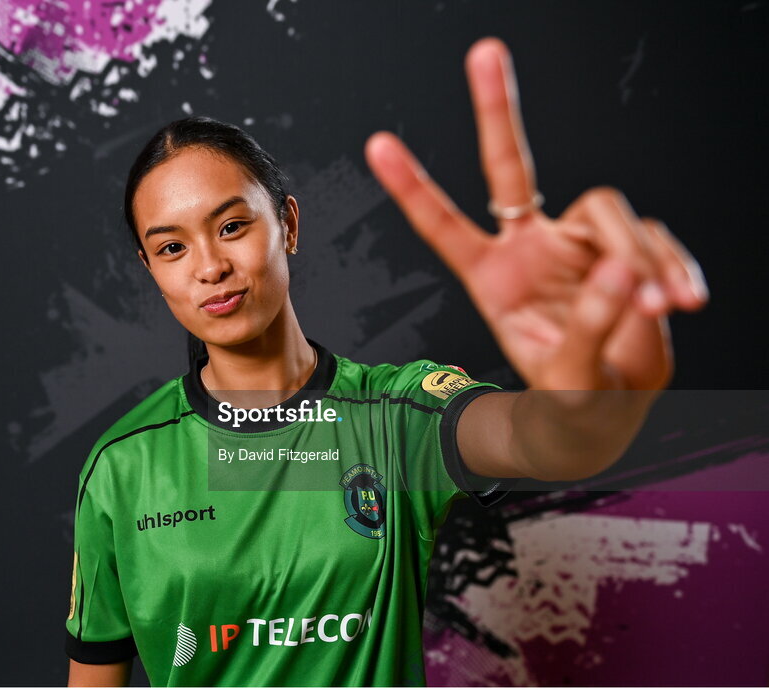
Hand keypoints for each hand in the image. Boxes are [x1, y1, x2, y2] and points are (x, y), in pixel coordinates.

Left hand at [365, 37, 707, 390]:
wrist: (607, 409)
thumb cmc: (571, 397)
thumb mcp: (570, 376)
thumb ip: (589, 325)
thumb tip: (620, 269)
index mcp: (493, 277)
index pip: (445, 226)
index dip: (414, 188)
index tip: (378, 145)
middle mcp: (530, 247)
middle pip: (513, 167)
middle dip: (498, 110)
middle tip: (483, 50)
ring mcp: (577, 243)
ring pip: (610, 212)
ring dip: (641, 256)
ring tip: (660, 307)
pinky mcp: (625, 249)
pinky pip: (653, 240)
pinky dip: (672, 267)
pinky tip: (681, 299)